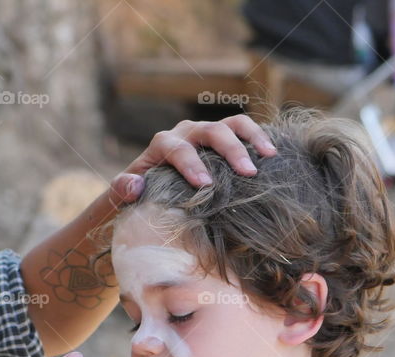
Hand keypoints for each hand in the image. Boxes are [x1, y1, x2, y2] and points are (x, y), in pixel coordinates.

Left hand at [106, 114, 278, 210]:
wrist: (149, 182)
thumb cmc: (138, 191)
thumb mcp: (121, 193)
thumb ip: (122, 189)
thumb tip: (135, 185)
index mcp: (162, 144)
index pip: (177, 149)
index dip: (191, 164)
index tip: (205, 184)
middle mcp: (186, 132)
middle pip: (210, 131)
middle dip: (230, 150)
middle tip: (248, 173)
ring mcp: (206, 132)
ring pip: (232, 124)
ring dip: (252, 137)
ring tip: (269, 156)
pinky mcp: (223, 137)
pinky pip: (243, 129)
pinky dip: (259, 137)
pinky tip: (274, 155)